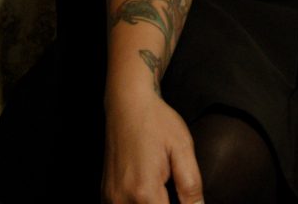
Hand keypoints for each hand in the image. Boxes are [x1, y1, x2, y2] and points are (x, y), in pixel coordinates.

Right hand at [102, 87, 203, 203]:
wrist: (128, 104)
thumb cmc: (156, 122)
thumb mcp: (182, 149)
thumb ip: (191, 185)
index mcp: (144, 191)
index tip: (184, 196)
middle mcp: (122, 199)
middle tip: (174, 187)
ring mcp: (111, 198)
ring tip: (163, 188)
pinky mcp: (106, 194)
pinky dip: (139, 203)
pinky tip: (150, 190)